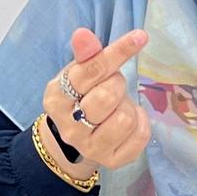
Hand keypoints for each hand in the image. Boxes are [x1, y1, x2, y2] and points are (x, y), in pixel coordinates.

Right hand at [40, 26, 151, 175]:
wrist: (74, 138)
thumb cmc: (79, 97)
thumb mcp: (76, 74)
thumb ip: (85, 55)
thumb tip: (83, 34)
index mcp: (56, 99)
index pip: (88, 71)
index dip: (116, 52)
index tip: (140, 37)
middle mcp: (69, 127)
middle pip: (107, 96)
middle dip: (116, 83)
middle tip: (111, 85)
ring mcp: (90, 147)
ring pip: (124, 118)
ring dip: (127, 105)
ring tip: (117, 104)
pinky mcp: (112, 161)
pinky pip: (140, 135)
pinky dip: (140, 121)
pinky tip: (128, 118)